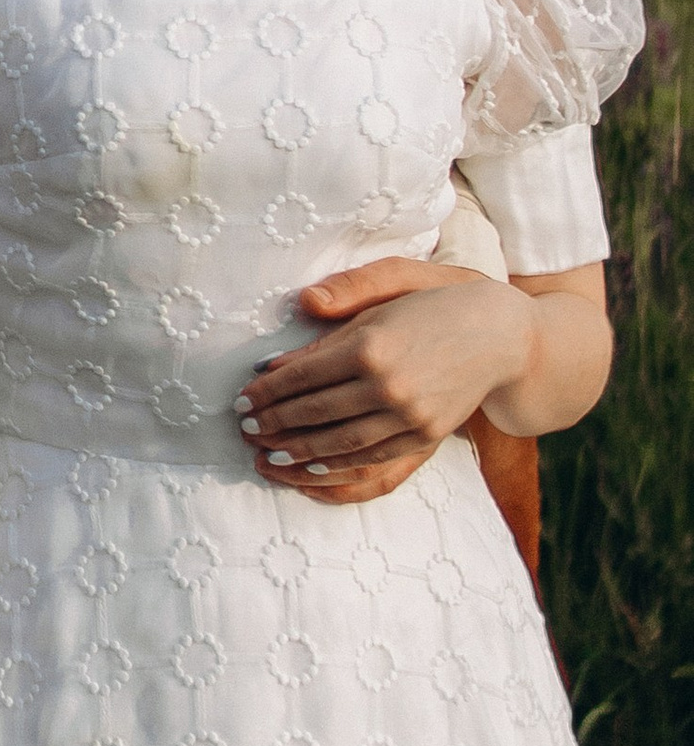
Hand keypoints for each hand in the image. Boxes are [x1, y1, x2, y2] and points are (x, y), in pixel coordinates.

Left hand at [235, 259, 534, 501]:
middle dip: (274, 424)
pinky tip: (313, 466)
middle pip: (316, 413)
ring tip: (268, 454)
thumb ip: (347, 291)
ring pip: (341, 443)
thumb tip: (301, 304)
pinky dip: (338, 465)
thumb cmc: (438, 300)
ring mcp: (410, 416)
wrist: (504, 335)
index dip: (267, 392)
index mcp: (372, 343)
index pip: (303, 376)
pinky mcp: (426, 435)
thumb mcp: (394, 280)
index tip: (241, 400)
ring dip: (299, 452)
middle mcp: (389, 385)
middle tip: (245, 429)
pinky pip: (374, 458)